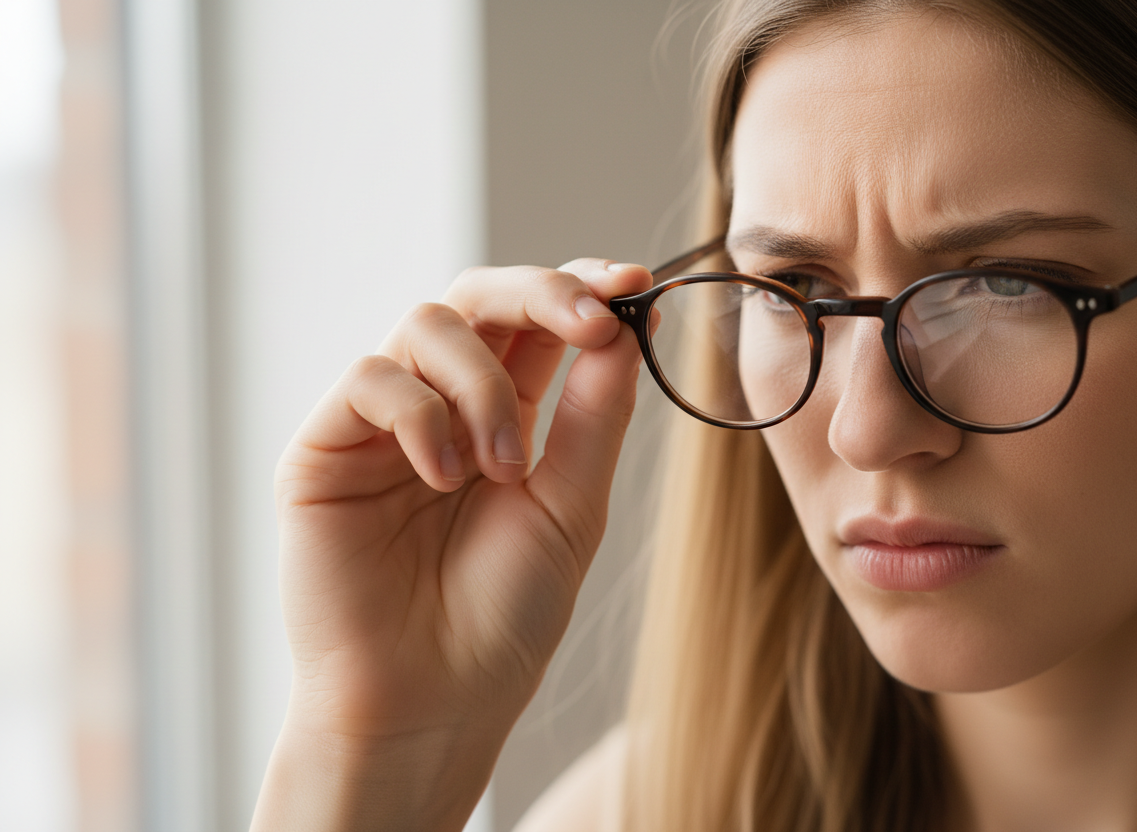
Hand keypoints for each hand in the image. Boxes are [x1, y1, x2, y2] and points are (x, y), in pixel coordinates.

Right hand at [260, 258, 649, 829]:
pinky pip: (372, 379)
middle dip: (540, 293)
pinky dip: (423, 416)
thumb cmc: (501, 619)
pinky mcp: (323, 447)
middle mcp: (439, 406)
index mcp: (502, 417)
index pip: (533, 322)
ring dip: (485, 384)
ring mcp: (379, 424)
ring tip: (503, 467)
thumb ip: (593, 414)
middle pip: (478, 296)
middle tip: (588, 322)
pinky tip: (444, 478)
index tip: (631, 283)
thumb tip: (625, 322)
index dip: (578, 288)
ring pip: (427, 324)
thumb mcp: (571, 507)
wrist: (430, 702)